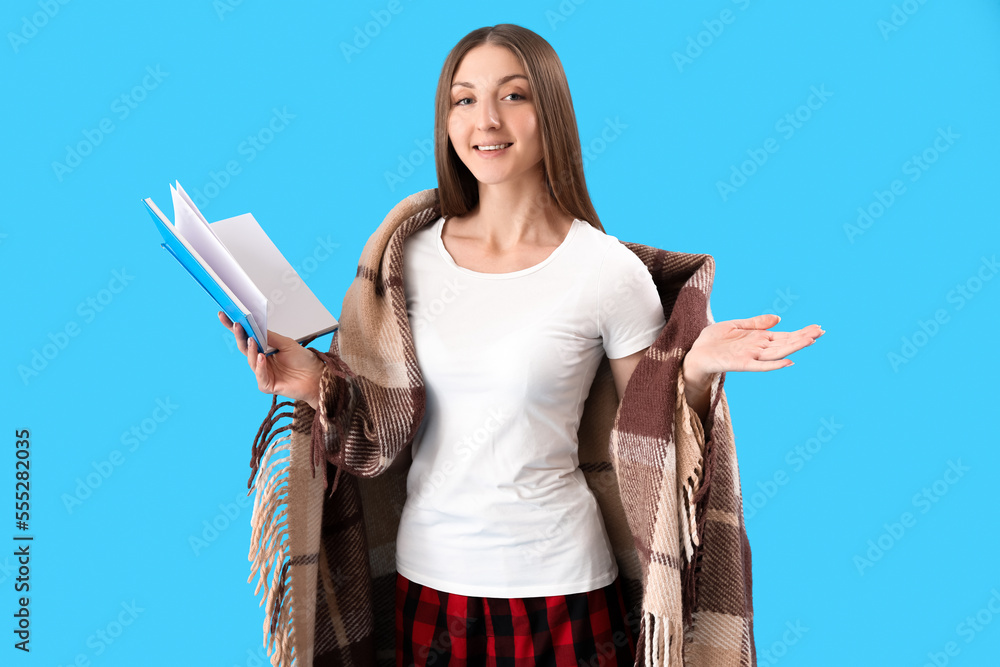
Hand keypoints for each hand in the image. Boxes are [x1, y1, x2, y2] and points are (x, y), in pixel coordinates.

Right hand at [217, 311, 325, 408]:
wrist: (317, 376)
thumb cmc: (304, 361)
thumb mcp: (287, 343)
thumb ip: (271, 337)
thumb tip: (256, 327)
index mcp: (264, 349)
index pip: (247, 338)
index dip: (234, 328)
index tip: (225, 315)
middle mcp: (261, 361)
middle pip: (245, 348)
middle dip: (239, 336)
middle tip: (237, 325)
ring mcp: (263, 373)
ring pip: (251, 361)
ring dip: (251, 350)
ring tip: (253, 340)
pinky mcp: (267, 385)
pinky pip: (260, 376)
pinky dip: (260, 367)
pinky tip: (261, 358)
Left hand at [685, 314, 823, 379]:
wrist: (695, 353)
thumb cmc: (713, 341)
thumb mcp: (736, 325)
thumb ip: (756, 323)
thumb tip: (778, 318)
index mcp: (758, 339)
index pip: (784, 335)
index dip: (801, 332)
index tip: (817, 327)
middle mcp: (758, 348)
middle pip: (785, 343)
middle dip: (803, 337)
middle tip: (821, 331)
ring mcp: (751, 356)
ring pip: (777, 352)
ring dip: (794, 347)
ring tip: (811, 340)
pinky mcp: (741, 363)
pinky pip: (760, 366)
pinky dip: (774, 365)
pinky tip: (788, 361)